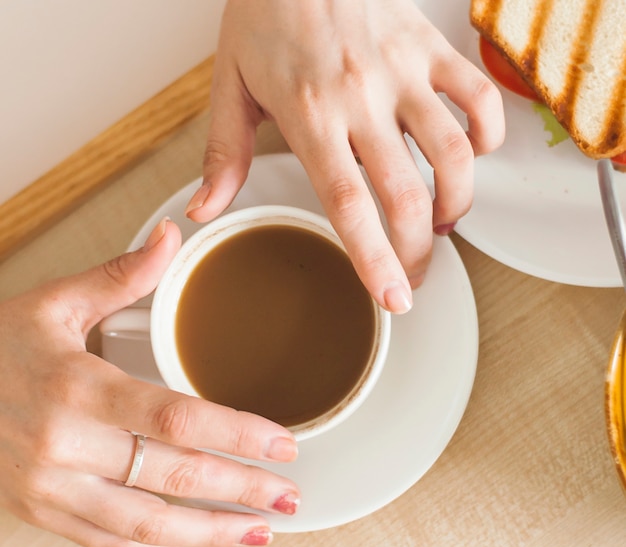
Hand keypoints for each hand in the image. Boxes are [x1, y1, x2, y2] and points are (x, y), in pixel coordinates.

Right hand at [0, 218, 299, 546]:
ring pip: (146, 527)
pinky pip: (109, 544)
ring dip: (210, 533)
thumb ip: (121, 273)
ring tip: (260, 530)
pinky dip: (161, 546)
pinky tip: (198, 536)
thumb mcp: (54, 303)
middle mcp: (64, 446)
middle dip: (241, 489)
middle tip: (289, 493)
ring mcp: (50, 490)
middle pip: (172, 477)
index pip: (174, 419)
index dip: (237, 435)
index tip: (283, 445)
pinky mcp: (41, 514)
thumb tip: (172, 233)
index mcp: (76, 388)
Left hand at [185, 0, 503, 312]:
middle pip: (405, 193)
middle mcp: (362, 98)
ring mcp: (403, 72)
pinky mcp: (430, 49)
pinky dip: (486, 135)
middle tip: (414, 277)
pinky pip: (477, 96)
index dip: (374, 258)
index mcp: (309, 115)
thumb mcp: (230, 85)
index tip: (393, 299)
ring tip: (441, 224)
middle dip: (417, 251)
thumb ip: (222, 155)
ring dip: (455, 202)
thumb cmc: (265, 15)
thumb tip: (203, 212)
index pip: (348, 202)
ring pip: (452, 152)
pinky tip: (471, 158)